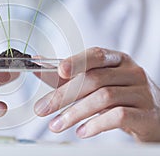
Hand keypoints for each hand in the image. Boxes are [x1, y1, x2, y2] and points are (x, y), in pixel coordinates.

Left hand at [34, 47, 159, 141]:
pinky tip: (81, 132)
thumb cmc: (118, 97)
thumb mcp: (95, 84)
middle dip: (63, 95)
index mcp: (117, 60)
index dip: (76, 61)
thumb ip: (67, 76)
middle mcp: (131, 72)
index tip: (59, 70)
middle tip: (43, 109)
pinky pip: (118, 116)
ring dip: (74, 113)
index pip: (96, 55)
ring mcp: (141, 92)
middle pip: (94, 79)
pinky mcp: (146, 114)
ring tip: (56, 125)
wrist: (152, 119)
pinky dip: (96, 124)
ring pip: (103, 97)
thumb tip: (38, 64)